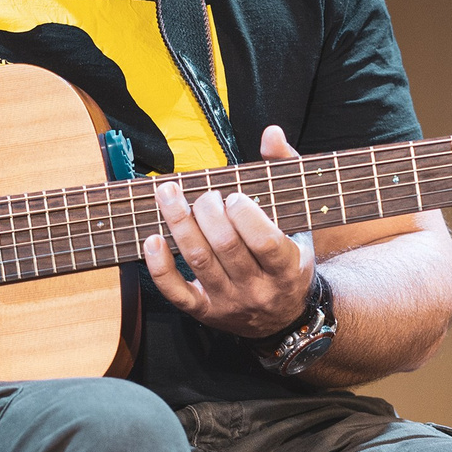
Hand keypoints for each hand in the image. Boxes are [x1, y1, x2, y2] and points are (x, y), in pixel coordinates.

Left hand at [144, 125, 315, 338]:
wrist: (284, 317)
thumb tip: (271, 133)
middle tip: (205, 194)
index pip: (265, 242)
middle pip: (226, 247)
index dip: (245, 215)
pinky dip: (160, 266)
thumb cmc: (289, 258)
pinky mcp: (205, 311)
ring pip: (199, 261)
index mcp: (287, 267)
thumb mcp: (300, 219)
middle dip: (208, 212)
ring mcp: (229, 302)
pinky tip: (151, 238)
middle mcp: (258, 289)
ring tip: (168, 194)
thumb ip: (286, 172)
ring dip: (179, 223)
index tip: (234, 196)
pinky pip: (177, 292)